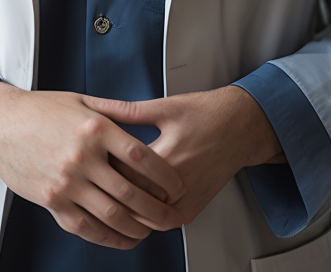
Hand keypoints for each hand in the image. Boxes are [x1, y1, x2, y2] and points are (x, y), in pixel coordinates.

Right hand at [0, 81, 185, 249]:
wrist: (0, 123)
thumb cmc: (40, 109)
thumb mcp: (81, 100)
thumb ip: (115, 111)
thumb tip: (145, 116)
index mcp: (95, 128)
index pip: (141, 158)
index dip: (165, 176)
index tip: (178, 185)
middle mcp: (83, 157)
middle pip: (132, 192)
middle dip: (159, 209)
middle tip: (173, 216)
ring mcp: (67, 182)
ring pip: (112, 215)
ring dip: (138, 228)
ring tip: (152, 230)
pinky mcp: (52, 201)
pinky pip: (86, 227)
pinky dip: (109, 238)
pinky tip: (123, 238)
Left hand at [84, 86, 283, 226]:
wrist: (240, 126)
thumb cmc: (206, 112)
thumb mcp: (163, 107)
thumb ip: (126, 111)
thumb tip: (97, 106)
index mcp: (165, 156)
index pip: (120, 172)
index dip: (101, 166)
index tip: (90, 157)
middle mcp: (176, 184)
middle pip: (129, 198)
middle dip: (110, 189)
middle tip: (94, 176)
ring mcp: (186, 201)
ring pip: (143, 219)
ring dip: (126, 209)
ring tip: (110, 193)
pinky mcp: (193, 209)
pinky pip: (162, 224)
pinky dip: (145, 220)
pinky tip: (133, 207)